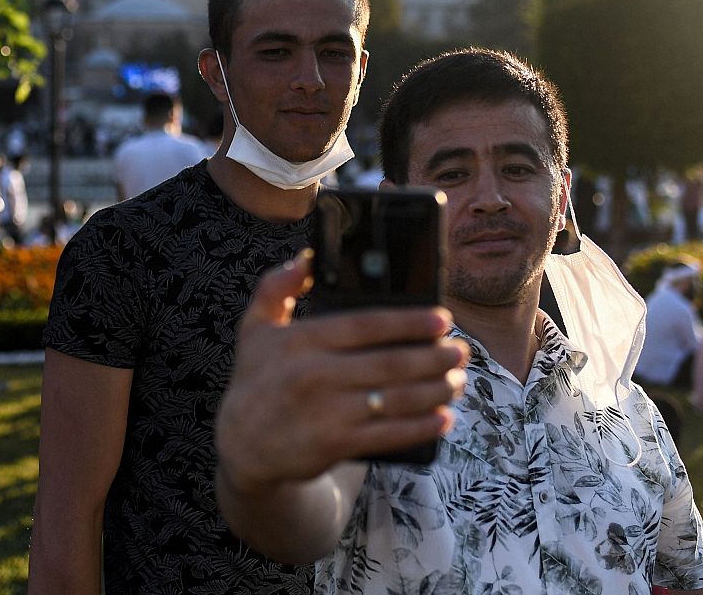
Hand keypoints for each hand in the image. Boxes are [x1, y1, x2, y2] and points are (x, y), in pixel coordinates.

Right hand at [216, 251, 467, 496]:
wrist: (241, 445)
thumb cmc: (256, 379)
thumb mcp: (254, 327)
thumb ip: (276, 287)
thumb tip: (307, 257)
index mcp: (302, 340)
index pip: (366, 324)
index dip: (409, 320)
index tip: (442, 318)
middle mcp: (315, 374)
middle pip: (391, 362)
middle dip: (434, 356)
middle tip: (461, 350)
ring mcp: (327, 411)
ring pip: (396, 398)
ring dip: (436, 389)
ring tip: (459, 380)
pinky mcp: (335, 444)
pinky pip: (388, 434)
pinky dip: (421, 426)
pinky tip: (443, 418)